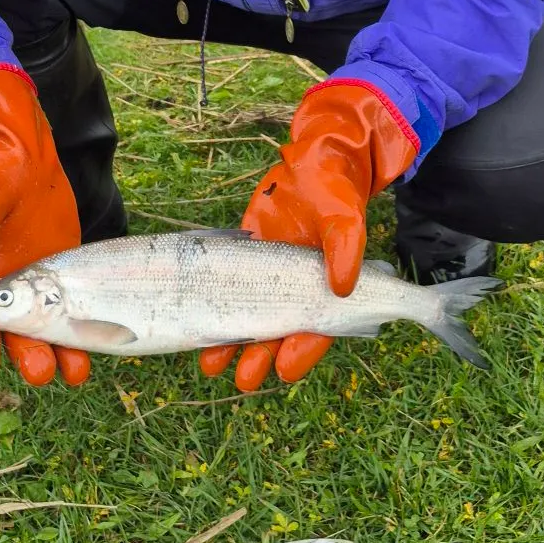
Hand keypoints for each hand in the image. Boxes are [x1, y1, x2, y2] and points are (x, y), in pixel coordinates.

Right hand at [0, 66, 88, 385]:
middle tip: (41, 372)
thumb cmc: (3, 171)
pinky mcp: (70, 281)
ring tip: (76, 374)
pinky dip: (85, 332)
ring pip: (51, 331)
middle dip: (27, 355)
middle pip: (17, 334)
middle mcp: (14, 288)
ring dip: (61, 354)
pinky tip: (102, 347)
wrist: (33, 164)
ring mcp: (44, 288)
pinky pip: (78, 313)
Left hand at [200, 80, 418, 390]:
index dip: (301, 350)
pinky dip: (215, 309)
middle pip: (277, 332)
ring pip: (249, 318)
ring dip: (232, 342)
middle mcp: (294, 288)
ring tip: (211, 365)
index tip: (283, 370)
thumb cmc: (335, 190)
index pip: (315, 327)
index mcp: (324, 286)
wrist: (315, 163)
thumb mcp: (344, 214)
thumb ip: (345, 247)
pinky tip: (198, 328)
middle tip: (244, 380)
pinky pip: (226, 290)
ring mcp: (267, 276)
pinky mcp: (244, 260)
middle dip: (260, 357)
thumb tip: (342, 286)